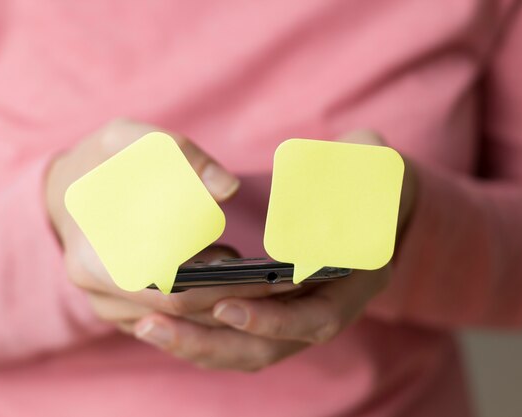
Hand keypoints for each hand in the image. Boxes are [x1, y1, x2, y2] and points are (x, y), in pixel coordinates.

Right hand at [45, 119, 296, 332]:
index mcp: (93, 259)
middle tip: (285, 281)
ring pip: (182, 321)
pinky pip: (175, 317)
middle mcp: (99, 294)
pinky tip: (240, 279)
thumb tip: (228, 189)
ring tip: (273, 282)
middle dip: (237, 297)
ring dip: (227, 304)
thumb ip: (178, 155)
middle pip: (182, 311)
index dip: (224, 285)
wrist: (67, 188)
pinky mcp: (129, 306)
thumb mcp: (126, 139)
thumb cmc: (98, 161)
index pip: (170, 289)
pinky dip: (210, 302)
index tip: (270, 275)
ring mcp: (112, 306)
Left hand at [132, 131, 416, 371]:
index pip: (318, 315)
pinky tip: (161, 321)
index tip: (225, 306)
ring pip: (251, 348)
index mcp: (362, 277)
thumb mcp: (372, 161)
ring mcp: (304, 311)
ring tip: (149, 327)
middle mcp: (334, 304)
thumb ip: (352, 174)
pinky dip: (203, 334)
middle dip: (214, 341)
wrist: (371, 189)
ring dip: (199, 343)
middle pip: (274, 345)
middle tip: (156, 325)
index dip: (274, 319)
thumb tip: (307, 204)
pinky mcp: (279, 308)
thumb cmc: (370, 169)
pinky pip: (240, 336)